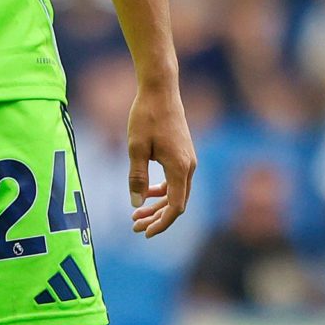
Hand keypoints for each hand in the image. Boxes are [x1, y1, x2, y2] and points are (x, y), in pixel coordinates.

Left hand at [126, 82, 196, 237]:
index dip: (161, 223)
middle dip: (157, 218)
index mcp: (180, 168)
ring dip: (158, 205)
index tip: (145, 233)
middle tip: (135, 228)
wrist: (160, 90)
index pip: (175, 207)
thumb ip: (137, 178)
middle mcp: (189, 166)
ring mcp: (188, 160)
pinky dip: (162, 191)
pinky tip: (147, 193)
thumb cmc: (146, 117)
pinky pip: (176, 181)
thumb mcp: (135, 148)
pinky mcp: (183, 154)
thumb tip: (136, 204)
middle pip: (177, 203)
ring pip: (177, 193)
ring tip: (136, 216)